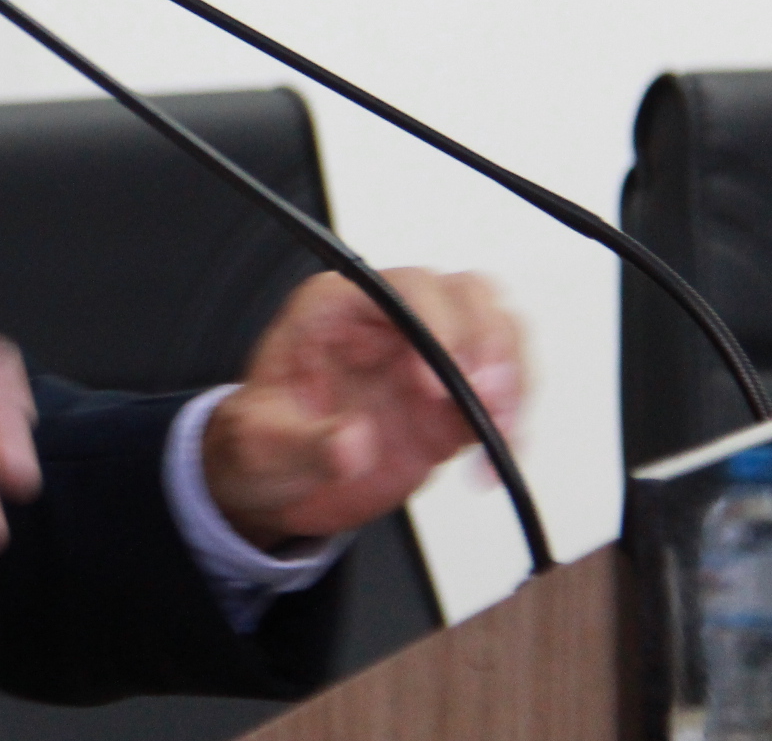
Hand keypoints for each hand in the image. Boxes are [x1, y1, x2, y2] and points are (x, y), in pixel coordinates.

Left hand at [203, 268, 522, 548]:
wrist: (276, 482)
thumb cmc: (260, 443)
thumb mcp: (260, 445)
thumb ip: (305, 443)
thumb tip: (352, 443)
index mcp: (337, 308)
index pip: (404, 288)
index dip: (434, 325)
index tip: (435, 386)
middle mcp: (388, 323)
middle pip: (465, 296)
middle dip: (487, 344)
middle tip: (485, 401)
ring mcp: (426, 359)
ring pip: (496, 332)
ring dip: (511, 379)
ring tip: (498, 431)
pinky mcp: (450, 402)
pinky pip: (501, 392)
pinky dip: (511, 423)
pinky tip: (492, 461)